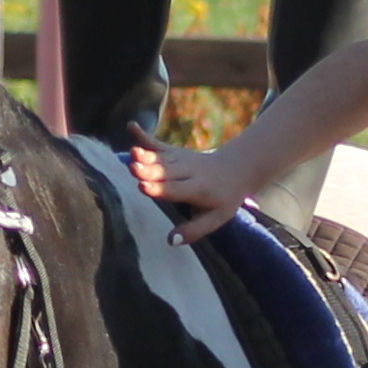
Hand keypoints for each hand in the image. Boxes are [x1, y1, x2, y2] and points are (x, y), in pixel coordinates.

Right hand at [121, 138, 253, 238]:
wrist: (235, 169)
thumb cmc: (222, 199)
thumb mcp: (215, 219)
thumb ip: (193, 230)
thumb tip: (170, 241)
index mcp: (198, 190)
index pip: (175, 189)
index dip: (159, 188)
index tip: (143, 187)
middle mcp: (189, 172)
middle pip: (166, 171)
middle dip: (149, 170)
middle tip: (133, 169)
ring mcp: (182, 159)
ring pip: (161, 158)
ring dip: (145, 155)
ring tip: (131, 153)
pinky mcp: (175, 152)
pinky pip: (159, 144)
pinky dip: (144, 136)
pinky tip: (131, 127)